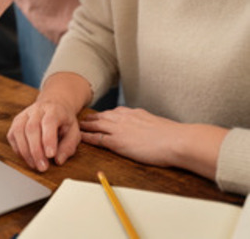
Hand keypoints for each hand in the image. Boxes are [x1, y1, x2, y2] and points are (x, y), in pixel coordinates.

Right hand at [7, 73, 91, 171]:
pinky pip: (12, 135)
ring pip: (19, 131)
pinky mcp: (16, 121)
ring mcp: (24, 114)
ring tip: (35, 165)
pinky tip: (27, 158)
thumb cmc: (64, 121)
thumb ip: (68, 146)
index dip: (48, 139)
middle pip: (32, 128)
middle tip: (42, 167)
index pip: (49, 122)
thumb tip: (58, 160)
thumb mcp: (74, 132)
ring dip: (26, 152)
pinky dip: (18, 149)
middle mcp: (37, 110)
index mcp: (54, 110)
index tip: (50, 155)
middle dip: (36, 151)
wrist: (54, 105)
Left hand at [80, 106, 227, 178]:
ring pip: (96, 125)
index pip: (114, 112)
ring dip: (85, 126)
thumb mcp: (157, 124)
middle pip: (102, 116)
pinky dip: (87, 137)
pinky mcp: (117, 141)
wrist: (176, 140)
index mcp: (134, 113)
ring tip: (75, 127)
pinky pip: (97, 138)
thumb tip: (148, 129)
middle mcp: (124, 117)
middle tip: (80, 119)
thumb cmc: (173, 136)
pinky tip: (80, 138)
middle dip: (90, 118)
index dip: (104, 115)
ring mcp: (119, 129)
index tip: (98, 116)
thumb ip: (148, 124)